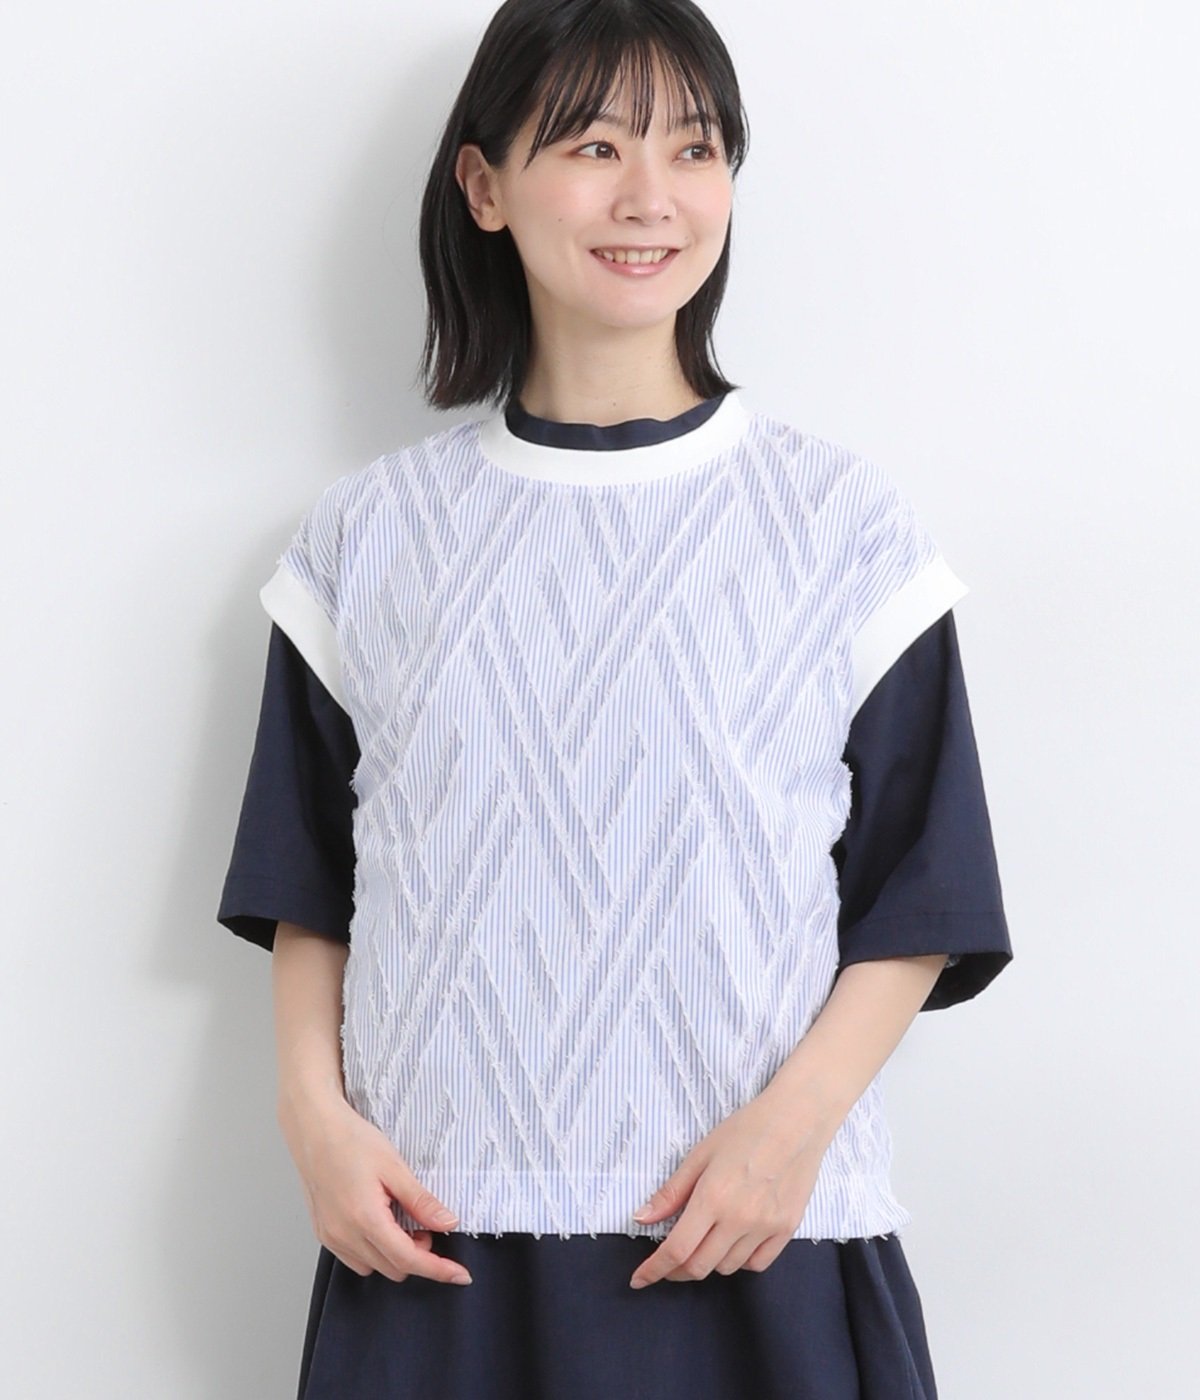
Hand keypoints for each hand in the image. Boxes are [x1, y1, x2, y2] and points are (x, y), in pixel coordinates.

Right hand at [277, 1092, 472, 1286]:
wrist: (314, 1129)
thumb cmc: (351, 1140)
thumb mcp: (394, 1167)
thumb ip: (421, 1201)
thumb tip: (448, 1223)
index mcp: (365, 1219)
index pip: (409, 1260)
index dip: (438, 1270)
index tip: (461, 1275)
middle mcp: (344, 1236)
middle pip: (393, 1268)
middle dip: (417, 1254)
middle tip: (424, 1225)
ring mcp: (331, 1238)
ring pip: (374, 1267)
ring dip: (394, 1254)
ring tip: (400, 1220)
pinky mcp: (323, 1234)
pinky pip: (355, 1258)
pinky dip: (374, 1250)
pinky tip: (380, 1223)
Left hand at [627, 1092, 834, 1288]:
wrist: (797, 1121)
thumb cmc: (745, 1130)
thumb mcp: (701, 1154)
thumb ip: (671, 1192)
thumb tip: (641, 1219)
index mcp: (713, 1197)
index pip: (677, 1249)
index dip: (654, 1269)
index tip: (639, 1279)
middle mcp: (740, 1219)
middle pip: (700, 1267)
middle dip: (676, 1271)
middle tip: (668, 1262)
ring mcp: (766, 1228)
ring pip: (727, 1268)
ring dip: (707, 1263)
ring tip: (703, 1242)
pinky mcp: (787, 1230)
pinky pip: (757, 1264)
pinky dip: (739, 1261)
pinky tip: (733, 1243)